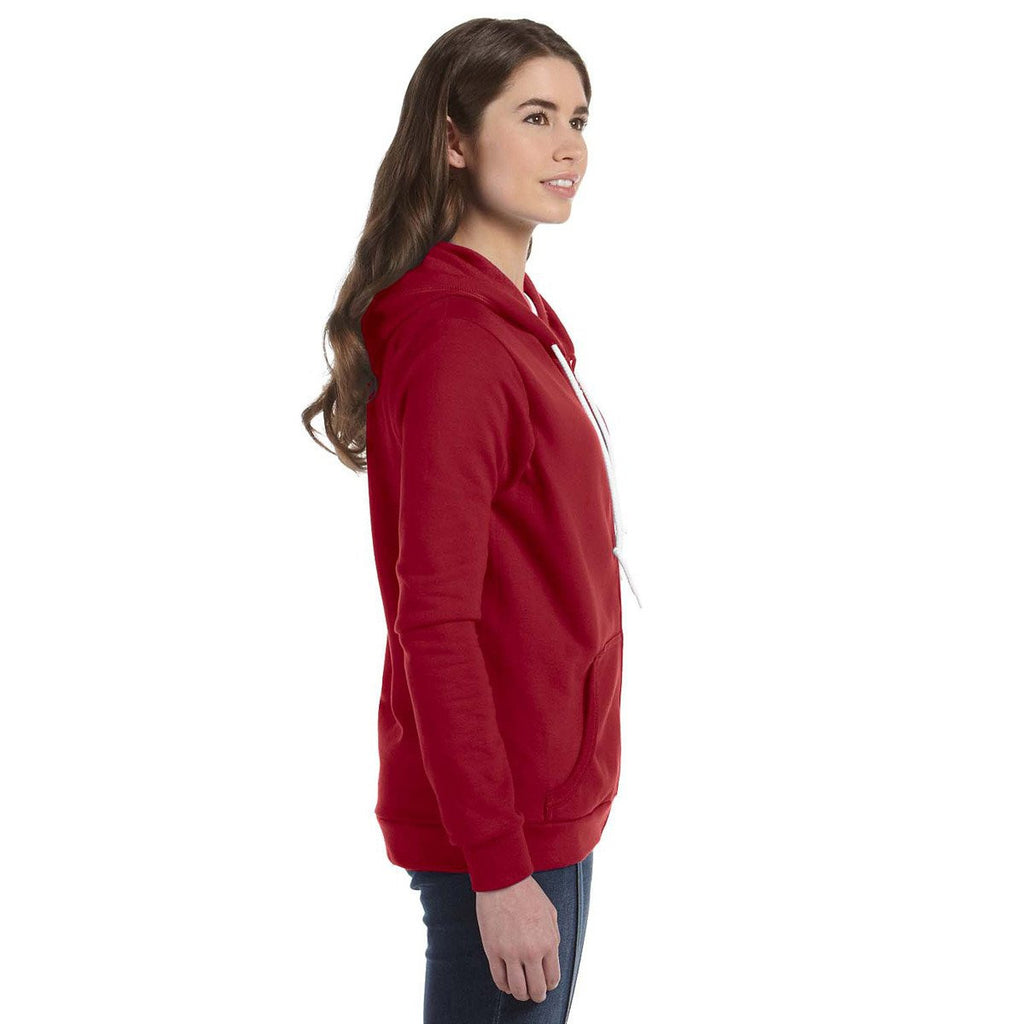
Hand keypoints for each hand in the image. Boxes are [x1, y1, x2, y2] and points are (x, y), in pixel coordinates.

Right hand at [476, 874, 560, 1001]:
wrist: (503, 880)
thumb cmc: (528, 894)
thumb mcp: (550, 913)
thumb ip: (553, 937)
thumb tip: (550, 959)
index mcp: (549, 942)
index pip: (552, 978)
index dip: (549, 986)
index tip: (545, 985)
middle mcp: (531, 951)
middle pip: (536, 989)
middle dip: (537, 995)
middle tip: (534, 994)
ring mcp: (510, 952)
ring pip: (517, 990)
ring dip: (521, 995)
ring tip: (521, 992)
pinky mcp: (493, 950)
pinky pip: (499, 980)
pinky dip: (504, 987)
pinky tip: (507, 984)